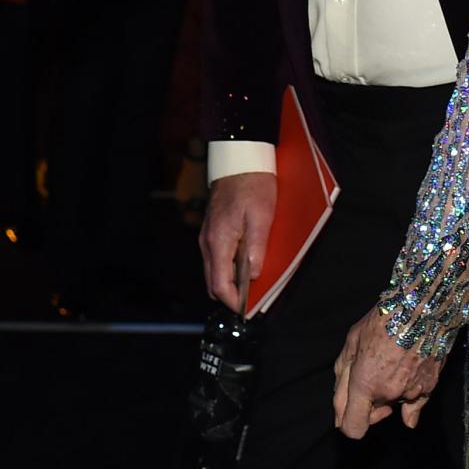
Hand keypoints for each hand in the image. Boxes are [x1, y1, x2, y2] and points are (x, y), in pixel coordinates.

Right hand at [199, 172, 276, 310]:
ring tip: (252, 280)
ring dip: (230, 279)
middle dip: (231, 293)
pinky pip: (217, 258)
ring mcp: (207, 237)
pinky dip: (228, 266)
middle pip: (214, 282)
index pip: (219, 285)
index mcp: (219, 241)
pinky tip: (246, 261)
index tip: (247, 309)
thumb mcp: (261, 216)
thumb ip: (256, 247)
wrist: (239, 159)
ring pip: (214, 270)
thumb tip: (253, 275)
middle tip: (253, 297)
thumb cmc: (252, 185)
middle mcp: (208, 242)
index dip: (233, 301)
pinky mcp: (212, 231)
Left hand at [333, 308, 441, 438]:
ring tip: (393, 360)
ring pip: (394, 404)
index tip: (350, 407)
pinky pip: (416, 403)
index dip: (347, 421)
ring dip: (390, 392)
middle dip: (369, 403)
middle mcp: (389, 393)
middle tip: (372, 372)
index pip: (353, 428)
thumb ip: (342, 379)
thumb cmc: (384, 318)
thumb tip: (340, 415)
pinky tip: (409, 373)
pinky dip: (411, 394)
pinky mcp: (430, 386)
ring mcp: (412, 392)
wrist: (423, 304)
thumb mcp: (351, 341)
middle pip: (374, 415)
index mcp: (365, 383)